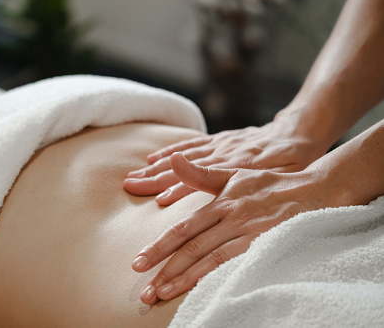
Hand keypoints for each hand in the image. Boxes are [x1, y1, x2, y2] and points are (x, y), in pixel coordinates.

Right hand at [123, 121, 323, 205]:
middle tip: (130, 187)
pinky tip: (151, 158)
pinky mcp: (217, 140)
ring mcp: (218, 145)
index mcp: (239, 165)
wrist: (298, 129)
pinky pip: (190, 145)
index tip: (158, 202)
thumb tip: (239, 198)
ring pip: (181, 157)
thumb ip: (263, 183)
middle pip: (183, 167)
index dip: (180, 190)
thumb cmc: (296, 159)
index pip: (203, 179)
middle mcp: (223, 153)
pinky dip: (169, 152)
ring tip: (132, 178)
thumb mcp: (287, 173)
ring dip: (155, 167)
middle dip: (155, 178)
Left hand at [132, 153, 327, 304]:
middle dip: (166, 269)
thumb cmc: (268, 184)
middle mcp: (231, 218)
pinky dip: (216, 277)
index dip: (160, 246)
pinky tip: (199, 290)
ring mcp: (249, 233)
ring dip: (185, 279)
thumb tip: (172, 159)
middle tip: (144, 289)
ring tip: (163, 294)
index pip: (184, 228)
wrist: (314, 190)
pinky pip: (237, 264)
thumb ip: (199, 173)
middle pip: (192, 247)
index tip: (139, 261)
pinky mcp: (266, 244)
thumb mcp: (233, 173)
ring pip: (211, 259)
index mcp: (221, 202)